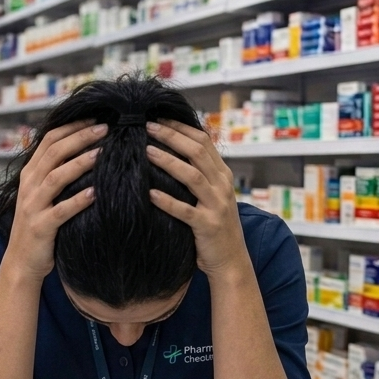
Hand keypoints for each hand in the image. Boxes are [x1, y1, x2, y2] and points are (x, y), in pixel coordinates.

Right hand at [5, 120, 105, 281]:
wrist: (21, 262)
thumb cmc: (39, 225)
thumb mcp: (41, 194)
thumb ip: (54, 172)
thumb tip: (81, 149)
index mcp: (29, 174)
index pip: (49, 140)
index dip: (71, 127)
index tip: (95, 118)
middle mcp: (29, 186)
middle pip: (54, 153)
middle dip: (79, 138)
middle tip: (105, 129)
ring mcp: (33, 206)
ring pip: (56, 177)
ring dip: (80, 163)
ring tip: (102, 153)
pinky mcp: (41, 227)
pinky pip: (61, 211)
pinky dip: (78, 201)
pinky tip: (95, 193)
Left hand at [145, 120, 248, 276]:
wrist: (232, 261)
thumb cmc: (215, 226)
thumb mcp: (213, 194)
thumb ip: (200, 173)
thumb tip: (174, 149)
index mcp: (222, 175)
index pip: (203, 141)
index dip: (180, 127)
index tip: (158, 118)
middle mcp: (222, 186)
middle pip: (197, 152)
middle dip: (171, 136)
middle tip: (148, 126)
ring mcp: (216, 206)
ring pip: (192, 176)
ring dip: (168, 161)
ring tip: (146, 151)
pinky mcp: (207, 226)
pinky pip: (185, 211)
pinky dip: (167, 201)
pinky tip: (150, 194)